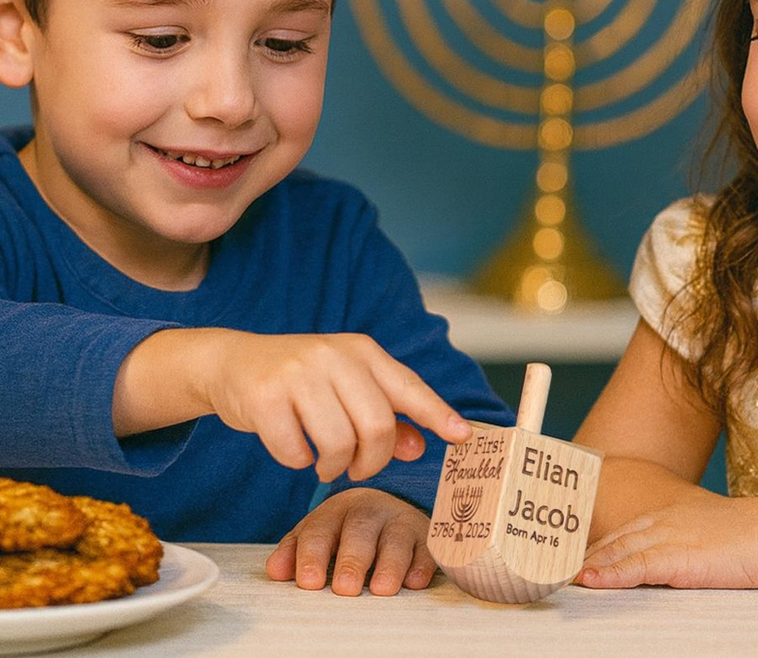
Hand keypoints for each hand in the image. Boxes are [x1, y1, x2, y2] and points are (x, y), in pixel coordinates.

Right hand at [202, 330, 470, 481]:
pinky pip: (296, 452)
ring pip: (339, 443)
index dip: (437, 413)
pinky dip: (298, 462)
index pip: (408, 385)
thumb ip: (384, 414)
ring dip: (334, 467)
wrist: (232, 363)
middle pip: (377, 425)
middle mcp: (333, 356)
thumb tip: (419, 446)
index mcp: (361, 351)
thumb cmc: (299, 381)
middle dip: (372, 461)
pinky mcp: (265, 396)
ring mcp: (298, 373)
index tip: (464, 436)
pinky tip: (292, 447)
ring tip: (324, 461)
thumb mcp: (345, 387)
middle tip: (357, 468)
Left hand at [265, 488, 434, 595]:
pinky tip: (414, 582)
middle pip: (360, 530)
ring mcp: (400, 521)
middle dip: (353, 559)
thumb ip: (296, 550)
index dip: (314, 554)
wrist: (389, 509)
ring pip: (396, 538)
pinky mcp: (426, 537)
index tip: (309, 582)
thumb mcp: (320, 534)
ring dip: (389, 564)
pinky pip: (427, 548)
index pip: (322, 529)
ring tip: (381, 589)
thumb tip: (275, 571)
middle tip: (345, 589)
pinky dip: (421, 564)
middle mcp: (370, 511)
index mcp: (337, 510)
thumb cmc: (346, 530)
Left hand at [577, 488, 757, 589]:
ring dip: (587, 566)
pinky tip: (591, 581)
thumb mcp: (704, 534)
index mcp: (666, 515)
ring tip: (561, 578)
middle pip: (611, 540)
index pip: (620, 533)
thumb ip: (681, 544)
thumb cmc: (747, 538)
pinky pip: (636, 565)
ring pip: (617, 551)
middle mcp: (660, 521)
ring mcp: (667, 536)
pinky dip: (610, 573)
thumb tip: (665, 563)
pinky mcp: (678, 555)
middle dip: (582, 557)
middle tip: (551, 569)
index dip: (594, 548)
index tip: (571, 560)